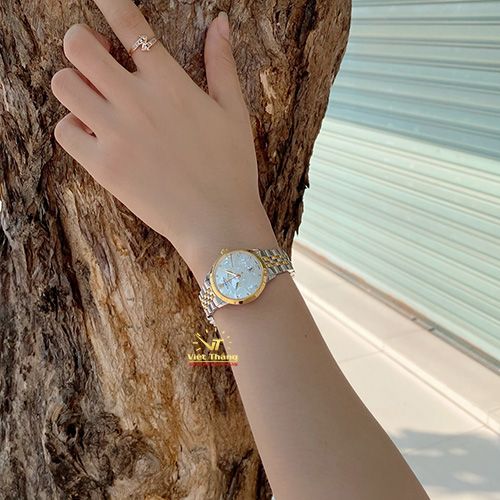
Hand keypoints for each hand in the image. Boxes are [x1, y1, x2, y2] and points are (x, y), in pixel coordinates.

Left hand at [51, 0, 277, 284]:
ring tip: (95, 100)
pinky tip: (96, 136)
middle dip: (80, 43)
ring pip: (63, 84)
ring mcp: (116, 134)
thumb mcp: (234, 113)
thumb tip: (221, 21)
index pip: (128, 23)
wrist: (218, 223)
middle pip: (76, 46)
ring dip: (74, 85)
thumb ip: (222, 64)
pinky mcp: (103, 167)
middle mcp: (137, 102)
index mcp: (170, 83)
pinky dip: (74, 128)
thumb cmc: (232, 169)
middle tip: (96, 58)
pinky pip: (65, 131)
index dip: (108, 1)